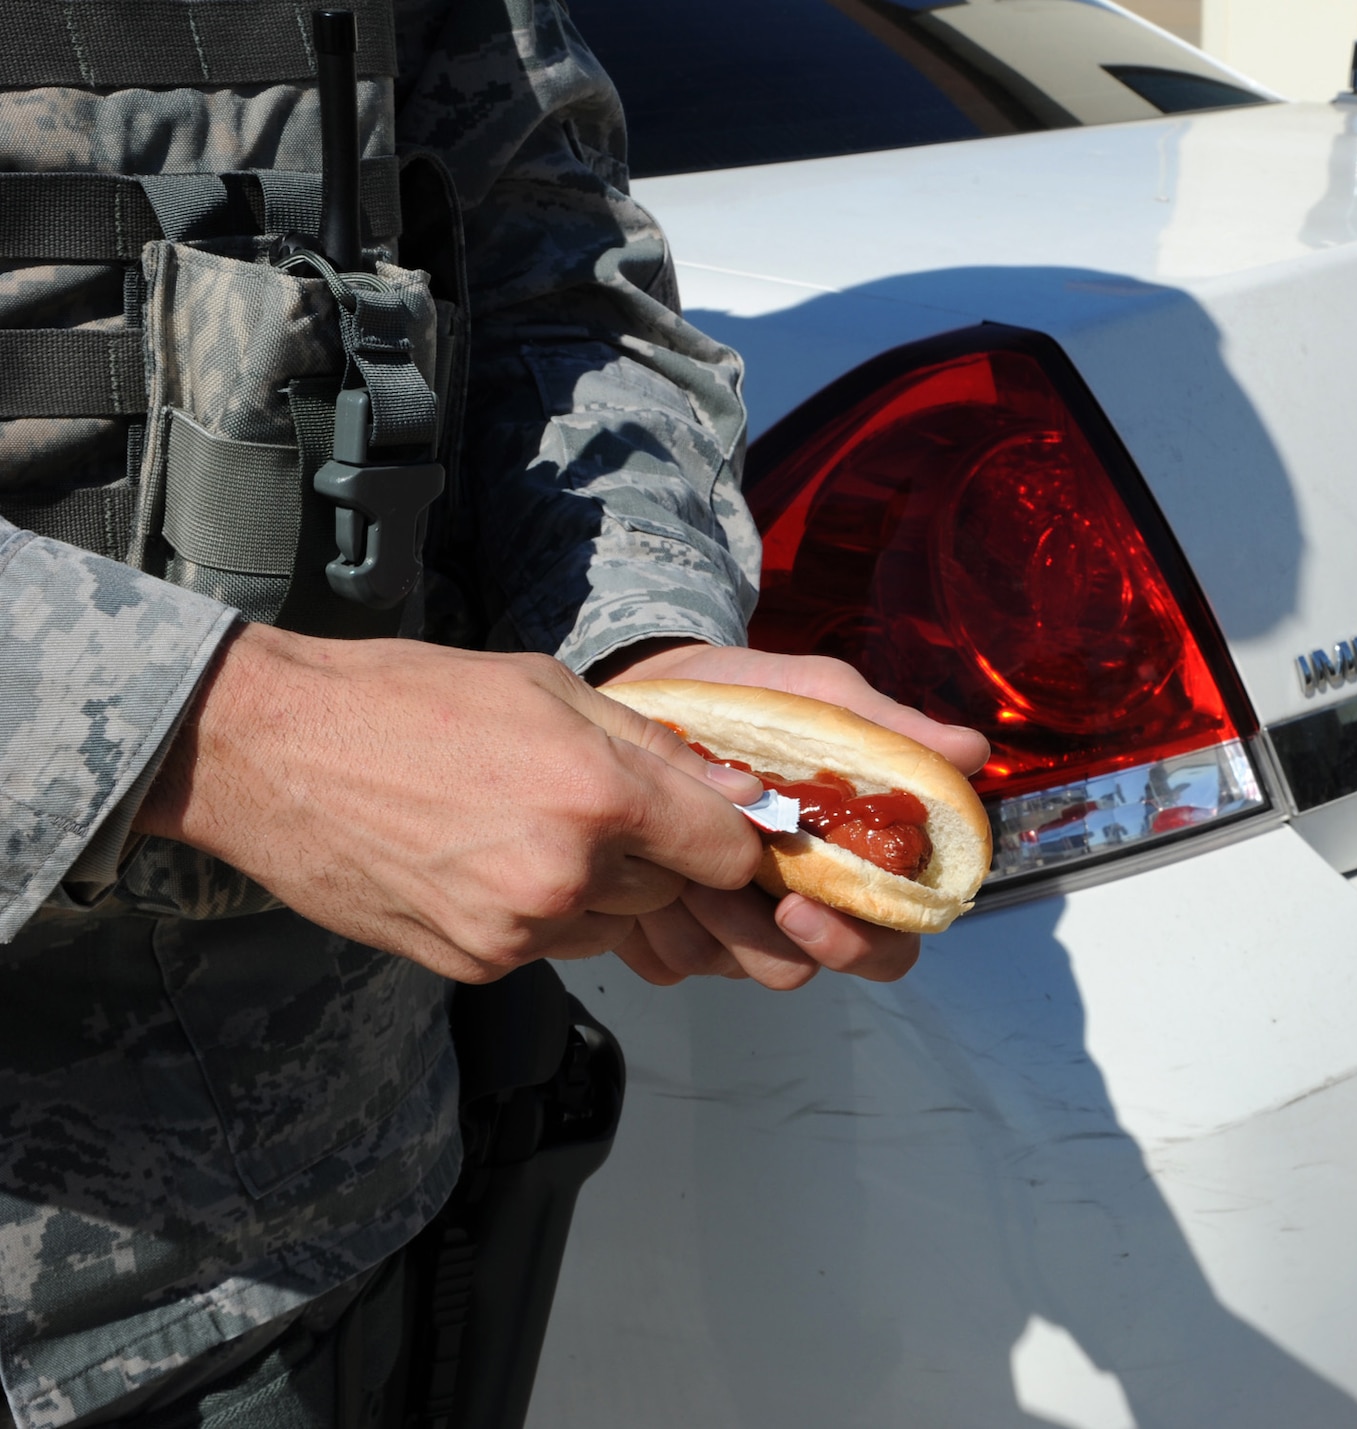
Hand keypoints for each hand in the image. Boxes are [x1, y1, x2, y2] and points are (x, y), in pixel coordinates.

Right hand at [137, 624, 768, 983]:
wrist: (272, 753)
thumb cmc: (408, 700)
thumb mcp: (549, 688)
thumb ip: (656, 748)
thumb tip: (745, 794)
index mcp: (596, 794)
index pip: (724, 850)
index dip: (728, 836)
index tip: (714, 822)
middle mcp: (564, 876)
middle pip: (669, 892)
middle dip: (651, 856)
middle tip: (588, 804)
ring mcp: (516, 931)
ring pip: (611, 924)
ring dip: (594, 889)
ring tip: (521, 824)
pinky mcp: (475, 964)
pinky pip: (550, 947)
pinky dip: (538, 913)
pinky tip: (481, 857)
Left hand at [593, 640, 989, 990]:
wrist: (653, 684)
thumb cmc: (750, 698)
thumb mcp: (821, 698)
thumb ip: (888, 735)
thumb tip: (973, 752)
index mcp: (850, 866)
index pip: (887, 941)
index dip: (857, 944)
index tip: (799, 905)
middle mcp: (798, 905)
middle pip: (799, 970)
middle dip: (755, 937)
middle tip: (714, 882)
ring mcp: (732, 923)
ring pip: (728, 968)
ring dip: (699, 923)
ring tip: (671, 861)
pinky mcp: (669, 929)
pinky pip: (667, 961)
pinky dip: (651, 926)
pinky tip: (643, 871)